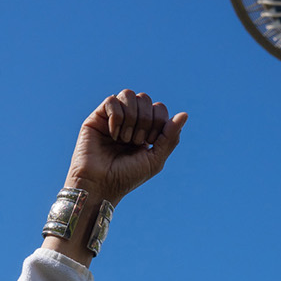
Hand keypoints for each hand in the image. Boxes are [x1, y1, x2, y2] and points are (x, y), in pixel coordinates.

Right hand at [63, 90, 186, 208]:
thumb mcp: (155, 159)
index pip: (159, 108)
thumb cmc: (126, 177)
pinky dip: (116, 117)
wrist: (100, 185)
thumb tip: (184, 114)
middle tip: (135, 141)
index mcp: (145, 130)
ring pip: (128, 95)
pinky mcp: (96, 118)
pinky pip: (111, 100)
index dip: (158, 121)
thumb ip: (170, 137)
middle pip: (145, 99)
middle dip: (144, 120)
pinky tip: (112, 134)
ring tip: (123, 138)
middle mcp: (129, 121)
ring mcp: (112, 118)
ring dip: (130, 118)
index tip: (149, 142)